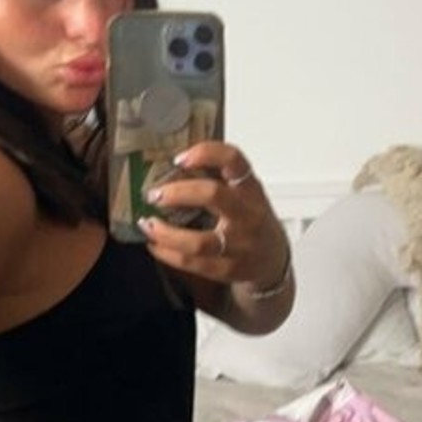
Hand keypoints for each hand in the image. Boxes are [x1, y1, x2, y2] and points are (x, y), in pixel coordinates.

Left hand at [139, 142, 289, 290]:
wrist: (273, 259)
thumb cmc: (250, 219)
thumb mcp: (243, 193)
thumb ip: (216, 178)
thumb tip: (169, 166)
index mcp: (249, 188)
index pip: (234, 160)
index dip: (206, 153)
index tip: (180, 158)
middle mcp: (248, 214)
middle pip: (213, 196)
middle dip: (178, 193)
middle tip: (154, 195)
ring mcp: (240, 244)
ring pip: (199, 241)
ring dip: (166, 233)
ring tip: (148, 224)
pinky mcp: (229, 269)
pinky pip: (194, 263)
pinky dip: (168, 253)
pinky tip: (156, 244)